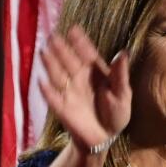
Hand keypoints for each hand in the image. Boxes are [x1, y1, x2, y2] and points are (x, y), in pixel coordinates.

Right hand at [39, 26, 131, 152]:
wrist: (105, 137)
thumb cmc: (116, 113)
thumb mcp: (123, 94)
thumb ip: (120, 74)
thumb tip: (123, 52)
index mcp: (96, 73)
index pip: (87, 54)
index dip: (80, 42)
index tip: (73, 29)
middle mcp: (80, 79)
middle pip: (69, 61)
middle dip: (61, 49)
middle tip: (52, 36)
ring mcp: (70, 92)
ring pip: (58, 75)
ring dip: (51, 64)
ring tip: (44, 52)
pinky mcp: (63, 108)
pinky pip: (54, 98)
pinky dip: (48, 91)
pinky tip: (42, 81)